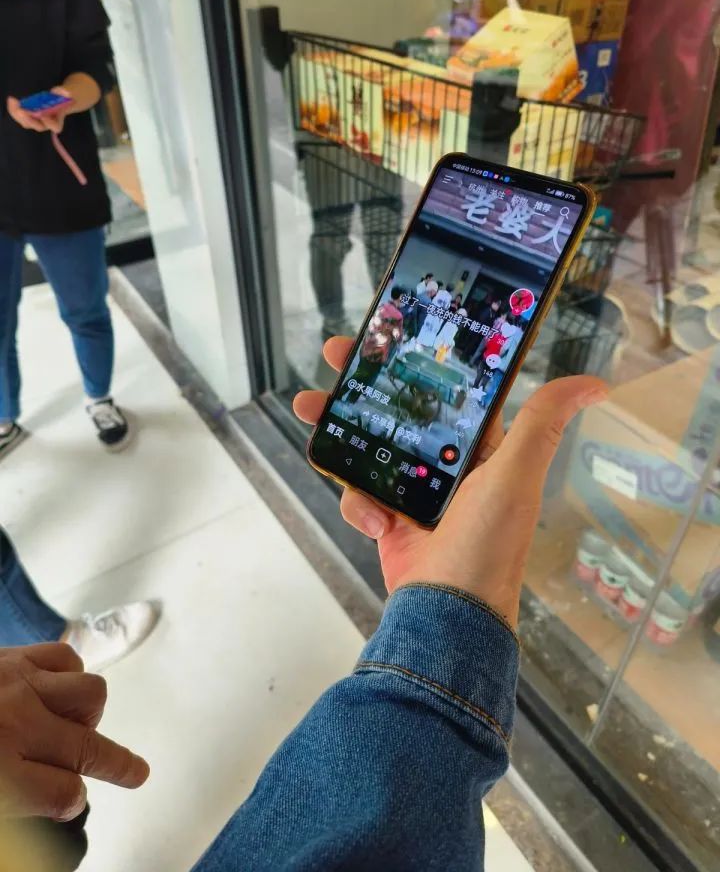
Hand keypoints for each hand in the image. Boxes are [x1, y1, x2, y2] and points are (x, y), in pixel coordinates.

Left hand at [0, 643, 148, 821]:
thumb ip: (18, 796)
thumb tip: (61, 797)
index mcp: (1, 771)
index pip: (64, 794)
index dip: (71, 802)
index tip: (70, 802)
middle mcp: (17, 725)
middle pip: (88, 748)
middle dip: (118, 765)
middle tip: (137, 772)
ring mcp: (20, 684)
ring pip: (90, 694)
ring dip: (89, 712)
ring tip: (76, 723)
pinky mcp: (17, 656)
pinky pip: (66, 658)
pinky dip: (68, 675)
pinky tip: (56, 689)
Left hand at [6, 87, 73, 134]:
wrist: (62, 98)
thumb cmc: (65, 97)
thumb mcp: (68, 92)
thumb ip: (64, 92)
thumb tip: (61, 92)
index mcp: (58, 120)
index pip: (55, 126)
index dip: (49, 123)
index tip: (44, 115)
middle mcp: (47, 123)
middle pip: (38, 126)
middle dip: (29, 119)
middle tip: (21, 110)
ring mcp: (38, 121)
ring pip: (27, 123)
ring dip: (19, 115)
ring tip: (13, 102)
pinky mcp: (30, 116)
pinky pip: (21, 116)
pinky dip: (15, 109)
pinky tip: (12, 101)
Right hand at [294, 336, 606, 625]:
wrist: (447, 615)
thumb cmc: (487, 544)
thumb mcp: (516, 475)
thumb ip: (542, 424)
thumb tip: (595, 384)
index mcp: (478, 447)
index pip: (444, 389)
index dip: (417, 358)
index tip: (388, 332)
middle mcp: (445, 465)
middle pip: (398, 409)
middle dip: (364, 382)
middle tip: (335, 355)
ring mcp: (413, 492)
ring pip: (369, 444)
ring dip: (338, 426)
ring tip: (310, 408)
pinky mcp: (387, 519)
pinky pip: (358, 494)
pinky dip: (357, 504)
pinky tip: (374, 521)